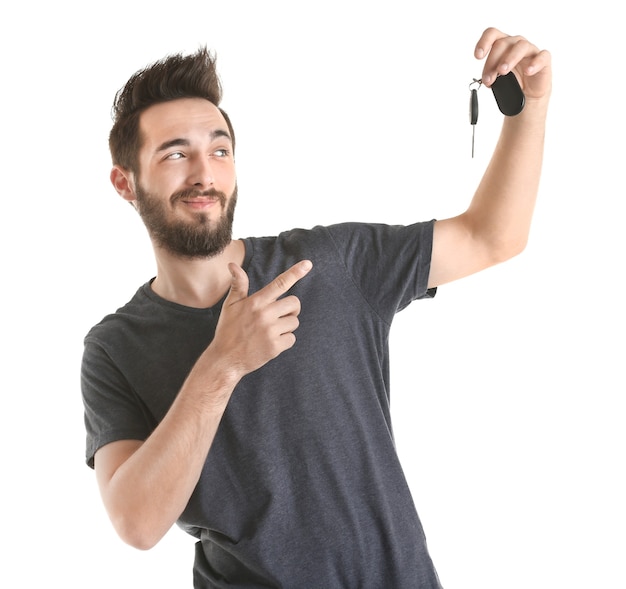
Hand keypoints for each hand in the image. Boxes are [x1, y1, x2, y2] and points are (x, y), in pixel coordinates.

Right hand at [210, 260, 312, 377]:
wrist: (225, 359)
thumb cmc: (228, 330)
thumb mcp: (230, 305)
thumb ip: (238, 285)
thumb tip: (233, 264)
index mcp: (255, 302)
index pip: (279, 284)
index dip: (295, 273)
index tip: (308, 264)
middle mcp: (264, 314)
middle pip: (294, 303)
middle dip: (290, 309)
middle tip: (279, 316)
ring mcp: (270, 331)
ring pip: (294, 322)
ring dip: (287, 326)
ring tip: (270, 331)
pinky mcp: (275, 346)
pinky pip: (292, 339)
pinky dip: (285, 341)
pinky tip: (271, 343)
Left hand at [475, 27, 550, 101]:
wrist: (528, 94)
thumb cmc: (511, 81)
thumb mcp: (496, 79)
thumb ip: (490, 75)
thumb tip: (485, 79)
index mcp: (502, 45)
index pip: (492, 34)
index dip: (484, 42)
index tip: (478, 56)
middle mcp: (516, 43)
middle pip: (503, 44)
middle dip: (492, 62)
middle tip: (488, 79)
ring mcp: (531, 50)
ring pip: (520, 47)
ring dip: (509, 59)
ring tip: (502, 72)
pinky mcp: (543, 60)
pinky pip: (542, 57)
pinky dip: (535, 63)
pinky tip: (528, 71)